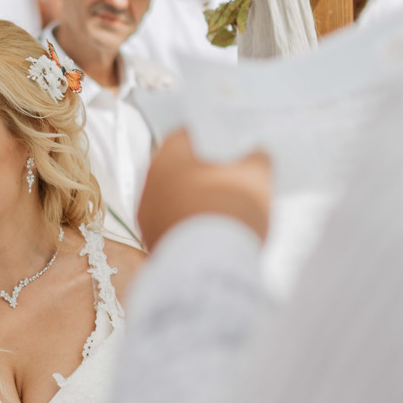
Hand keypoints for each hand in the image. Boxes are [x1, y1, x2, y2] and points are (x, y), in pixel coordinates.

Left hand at [137, 128, 273, 248]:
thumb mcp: (255, 175)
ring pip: (173, 199)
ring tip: (225, 209)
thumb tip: (254, 154)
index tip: (228, 146)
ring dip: (195, 201)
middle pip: (178, 169)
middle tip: (230, 178)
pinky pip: (174, 227)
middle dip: (202, 172)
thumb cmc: (230, 210)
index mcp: (169, 156)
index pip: (186, 136)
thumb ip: (255, 158)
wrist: (213, 266)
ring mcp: (147, 217)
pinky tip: (213, 233)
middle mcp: (149, 183)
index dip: (210, 138)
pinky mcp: (153, 245)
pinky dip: (190, 227)